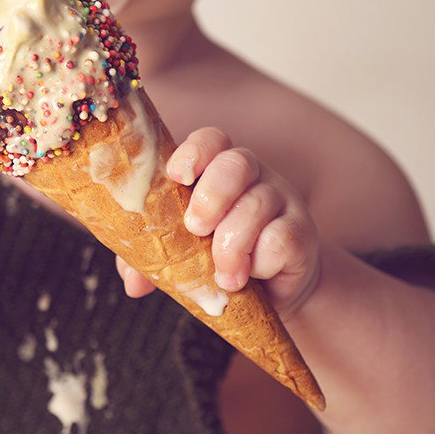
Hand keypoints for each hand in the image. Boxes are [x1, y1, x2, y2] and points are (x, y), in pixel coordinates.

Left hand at [115, 127, 319, 317]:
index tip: (177, 176)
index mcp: (215, 169)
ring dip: (231, 243)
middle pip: (236, 162)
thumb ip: (153, 258)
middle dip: (210, 196)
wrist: (268, 293)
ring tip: (223, 275)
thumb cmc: (214, 259)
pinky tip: (248, 277)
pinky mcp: (301, 232)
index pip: (211, 140)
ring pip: (257, 203)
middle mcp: (252, 175)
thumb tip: (133, 283)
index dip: (194, 151)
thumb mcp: (179, 256)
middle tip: (196, 230)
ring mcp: (281, 199)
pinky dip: (258, 262)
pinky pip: (280, 238)